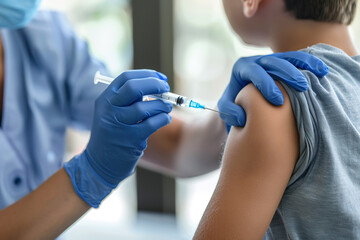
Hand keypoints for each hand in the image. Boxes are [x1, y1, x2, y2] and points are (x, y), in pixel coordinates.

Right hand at [64, 70, 172, 206]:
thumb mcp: (112, 113)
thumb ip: (129, 99)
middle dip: (154, 85)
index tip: (160, 78)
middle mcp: (109, 110)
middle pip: (134, 88)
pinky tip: (165, 119)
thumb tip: (157, 86)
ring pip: (145, 107)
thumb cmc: (113, 134)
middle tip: (166, 88)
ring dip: (162, 105)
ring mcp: (118, 125)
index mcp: (105, 99)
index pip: (126, 78)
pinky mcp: (130, 139)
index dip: (147, 75)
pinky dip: (163, 118)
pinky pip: (152, 123)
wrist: (100, 164)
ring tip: (167, 107)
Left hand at [217, 51, 328, 130]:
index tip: (277, 101)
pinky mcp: (282, 62)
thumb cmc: (233, 104)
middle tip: (301, 87)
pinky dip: (309, 63)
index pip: (254, 72)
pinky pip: (297, 59)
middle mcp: (256, 60)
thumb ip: (228, 112)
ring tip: (319, 73)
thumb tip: (241, 116)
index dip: (266, 85)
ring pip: (287, 57)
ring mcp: (270, 60)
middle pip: (273, 62)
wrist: (240, 98)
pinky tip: (322, 70)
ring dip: (303, 64)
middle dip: (287, 73)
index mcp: (242, 68)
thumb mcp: (225, 108)